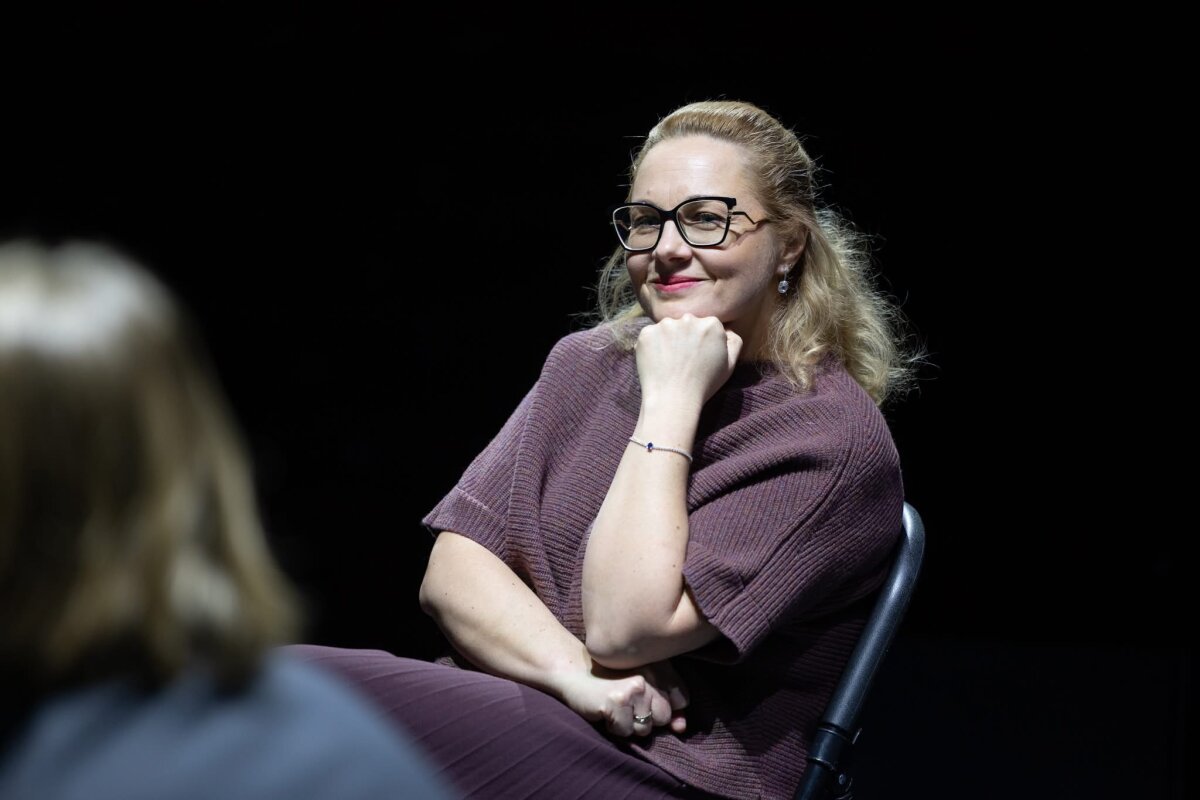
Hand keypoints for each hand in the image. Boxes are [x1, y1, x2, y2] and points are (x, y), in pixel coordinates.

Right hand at [554, 659, 689, 737]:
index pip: (681, 700)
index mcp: (660, 665)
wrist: (573, 671)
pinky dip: (613, 727)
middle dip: (645, 717)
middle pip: (663, 717)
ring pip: (645, 728)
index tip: (645, 699)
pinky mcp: (617, 701)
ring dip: (628, 724)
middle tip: (625, 702)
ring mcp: (634, 688)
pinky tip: (604, 710)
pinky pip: (625, 732)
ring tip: (615, 705)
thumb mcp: (642, 687)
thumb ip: (666, 705)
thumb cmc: (610, 680)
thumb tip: (681, 728)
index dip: (664, 707)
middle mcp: (650, 675)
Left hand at [635, 314, 741, 407]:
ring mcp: (665, 325)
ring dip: (668, 339)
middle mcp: (688, 318)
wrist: (673, 399)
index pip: (706, 325)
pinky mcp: (647, 333)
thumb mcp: (730, 365)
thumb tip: (728, 329)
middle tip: (683, 360)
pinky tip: (658, 362)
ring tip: (669, 362)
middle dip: (685, 336)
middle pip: (687, 323)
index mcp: (712, 324)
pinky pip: (650, 335)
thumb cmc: (704, 385)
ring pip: (668, 328)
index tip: (699, 356)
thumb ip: (734, 342)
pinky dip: (652, 345)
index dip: (703, 341)